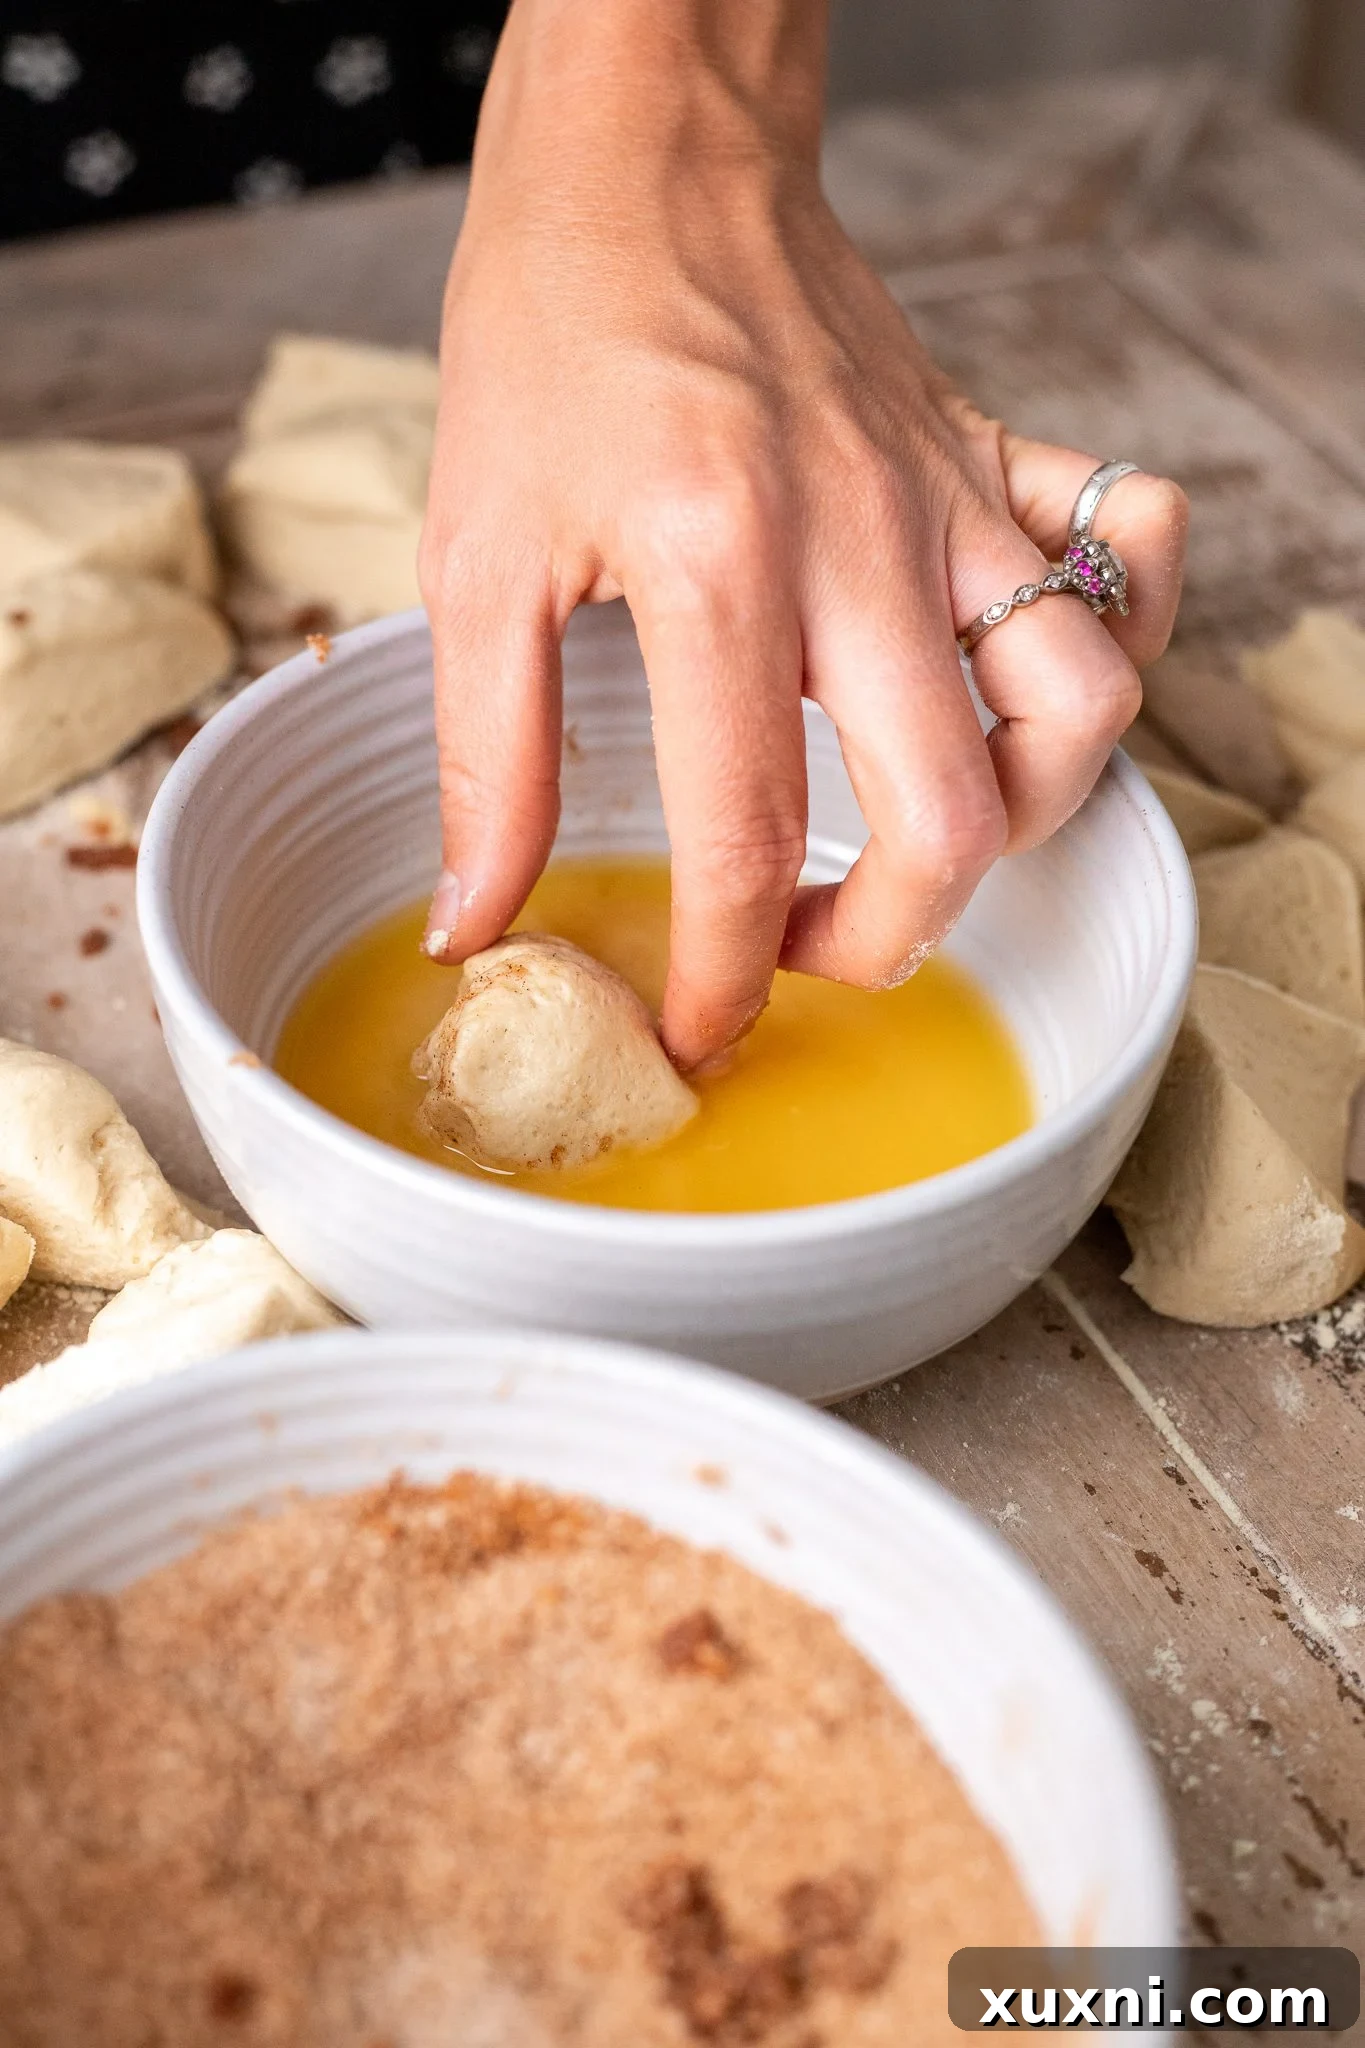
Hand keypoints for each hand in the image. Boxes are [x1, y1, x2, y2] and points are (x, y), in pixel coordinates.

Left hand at [419, 0, 1187, 1068]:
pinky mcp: (989, 457)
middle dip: (892, 938)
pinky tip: (1032, 679)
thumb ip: (485, 756)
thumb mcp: (472, 551)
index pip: (751, 836)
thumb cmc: (554, 331)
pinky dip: (1121, 636)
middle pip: (957, 818)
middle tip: (811, 944)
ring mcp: (947, 501)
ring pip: (1082, 706)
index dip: (728, 974)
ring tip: (929, 832)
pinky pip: (1129, 550)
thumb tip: (475, 917)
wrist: (648, 159)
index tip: (701, 1027)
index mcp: (717, 570)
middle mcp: (862, 546)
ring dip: (1025, 813)